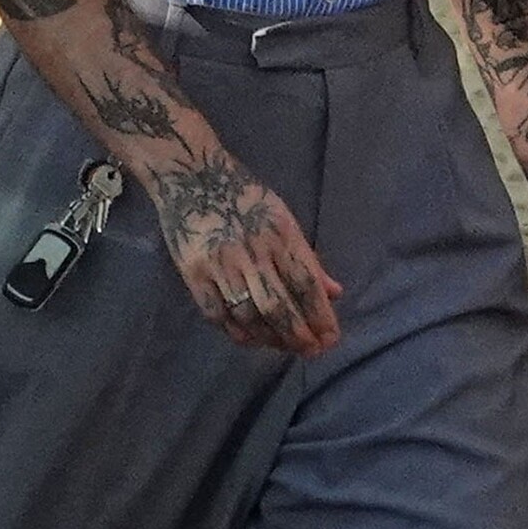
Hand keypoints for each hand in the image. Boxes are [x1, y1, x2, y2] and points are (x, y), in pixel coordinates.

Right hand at [145, 144, 342, 355]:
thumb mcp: (283, 217)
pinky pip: (217, 314)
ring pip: (249, 314)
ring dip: (271, 338)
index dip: (320, 315)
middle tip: (311, 351)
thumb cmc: (245, 197)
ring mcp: (220, 263)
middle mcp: (252, 250)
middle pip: (278, 305)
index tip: (331, 338)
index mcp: (279, 233)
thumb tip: (335, 293)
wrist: (192, 177)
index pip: (305, 282)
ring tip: (286, 347)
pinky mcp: (194, 273)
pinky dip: (237, 333)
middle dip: (298, 334)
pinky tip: (252, 340)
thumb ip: (307, 258)